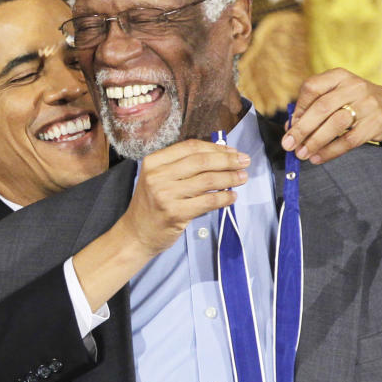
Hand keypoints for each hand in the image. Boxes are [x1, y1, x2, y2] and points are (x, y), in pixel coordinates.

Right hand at [72, 139, 247, 312]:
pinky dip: (224, 198)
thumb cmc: (152, 205)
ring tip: (243, 177)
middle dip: (228, 160)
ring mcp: (165, 195)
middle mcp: (157, 176)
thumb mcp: (159, 179)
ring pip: (207, 180)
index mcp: (154, 162)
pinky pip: (208, 201)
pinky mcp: (175, 213)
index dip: (215, 147)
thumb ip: (182, 166)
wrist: (136, 234)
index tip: (232, 150)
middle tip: (245, 161)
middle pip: (201, 161)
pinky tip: (232, 196)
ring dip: (230, 177)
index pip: (190, 147)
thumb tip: (220, 155)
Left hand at [282, 68, 381, 162]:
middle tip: (289, 144)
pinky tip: (318, 157)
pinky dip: (330, 151)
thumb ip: (314, 107)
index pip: (311, 87)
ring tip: (302, 153)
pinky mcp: (374, 123)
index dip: (298, 108)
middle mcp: (353, 87)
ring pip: (335, 124)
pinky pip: (348, 140)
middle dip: (301, 129)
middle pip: (321, 108)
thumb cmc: (357, 102)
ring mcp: (366, 104)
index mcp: (339, 76)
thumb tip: (290, 127)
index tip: (290, 125)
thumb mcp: (338, 95)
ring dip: (314, 142)